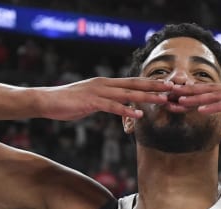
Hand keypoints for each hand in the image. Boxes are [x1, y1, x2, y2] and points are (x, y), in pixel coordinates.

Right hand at [38, 77, 172, 119]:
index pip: (133, 82)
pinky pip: (113, 107)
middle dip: (155, 86)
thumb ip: (107, 103)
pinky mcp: (92, 102)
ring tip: (163, 100)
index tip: (167, 85)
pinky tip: (139, 115)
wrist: (47, 101)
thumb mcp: (92, 102)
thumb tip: (119, 108)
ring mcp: (98, 92)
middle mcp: (105, 84)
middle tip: (173, 88)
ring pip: (128, 94)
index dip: (151, 83)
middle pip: (135, 84)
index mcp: (106, 84)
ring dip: (147, 97)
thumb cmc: (68, 103)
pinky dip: (127, 110)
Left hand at [173, 78, 220, 116]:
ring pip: (215, 96)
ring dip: (195, 99)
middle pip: (210, 91)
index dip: (197, 93)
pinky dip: (214, 106)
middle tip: (168, 94)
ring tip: (177, 101)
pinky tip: (200, 109)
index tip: (180, 95)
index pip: (216, 92)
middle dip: (188, 93)